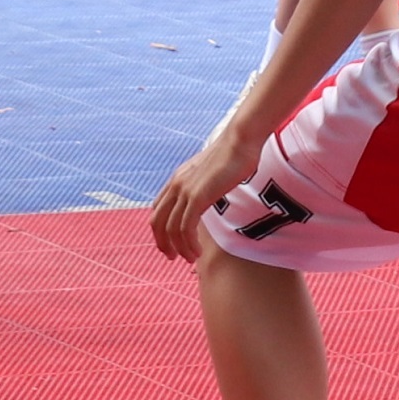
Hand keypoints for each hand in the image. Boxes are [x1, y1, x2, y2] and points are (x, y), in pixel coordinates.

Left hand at [151, 126, 257, 260]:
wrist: (241, 141)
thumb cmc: (234, 154)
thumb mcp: (212, 172)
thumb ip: (204, 184)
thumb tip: (209, 194)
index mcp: (178, 178)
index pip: (158, 209)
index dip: (161, 230)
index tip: (171, 244)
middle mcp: (176, 184)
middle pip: (157, 221)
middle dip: (163, 243)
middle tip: (174, 258)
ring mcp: (185, 190)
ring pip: (171, 229)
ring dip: (180, 248)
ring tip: (191, 258)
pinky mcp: (197, 197)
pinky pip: (186, 228)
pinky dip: (189, 244)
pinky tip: (198, 251)